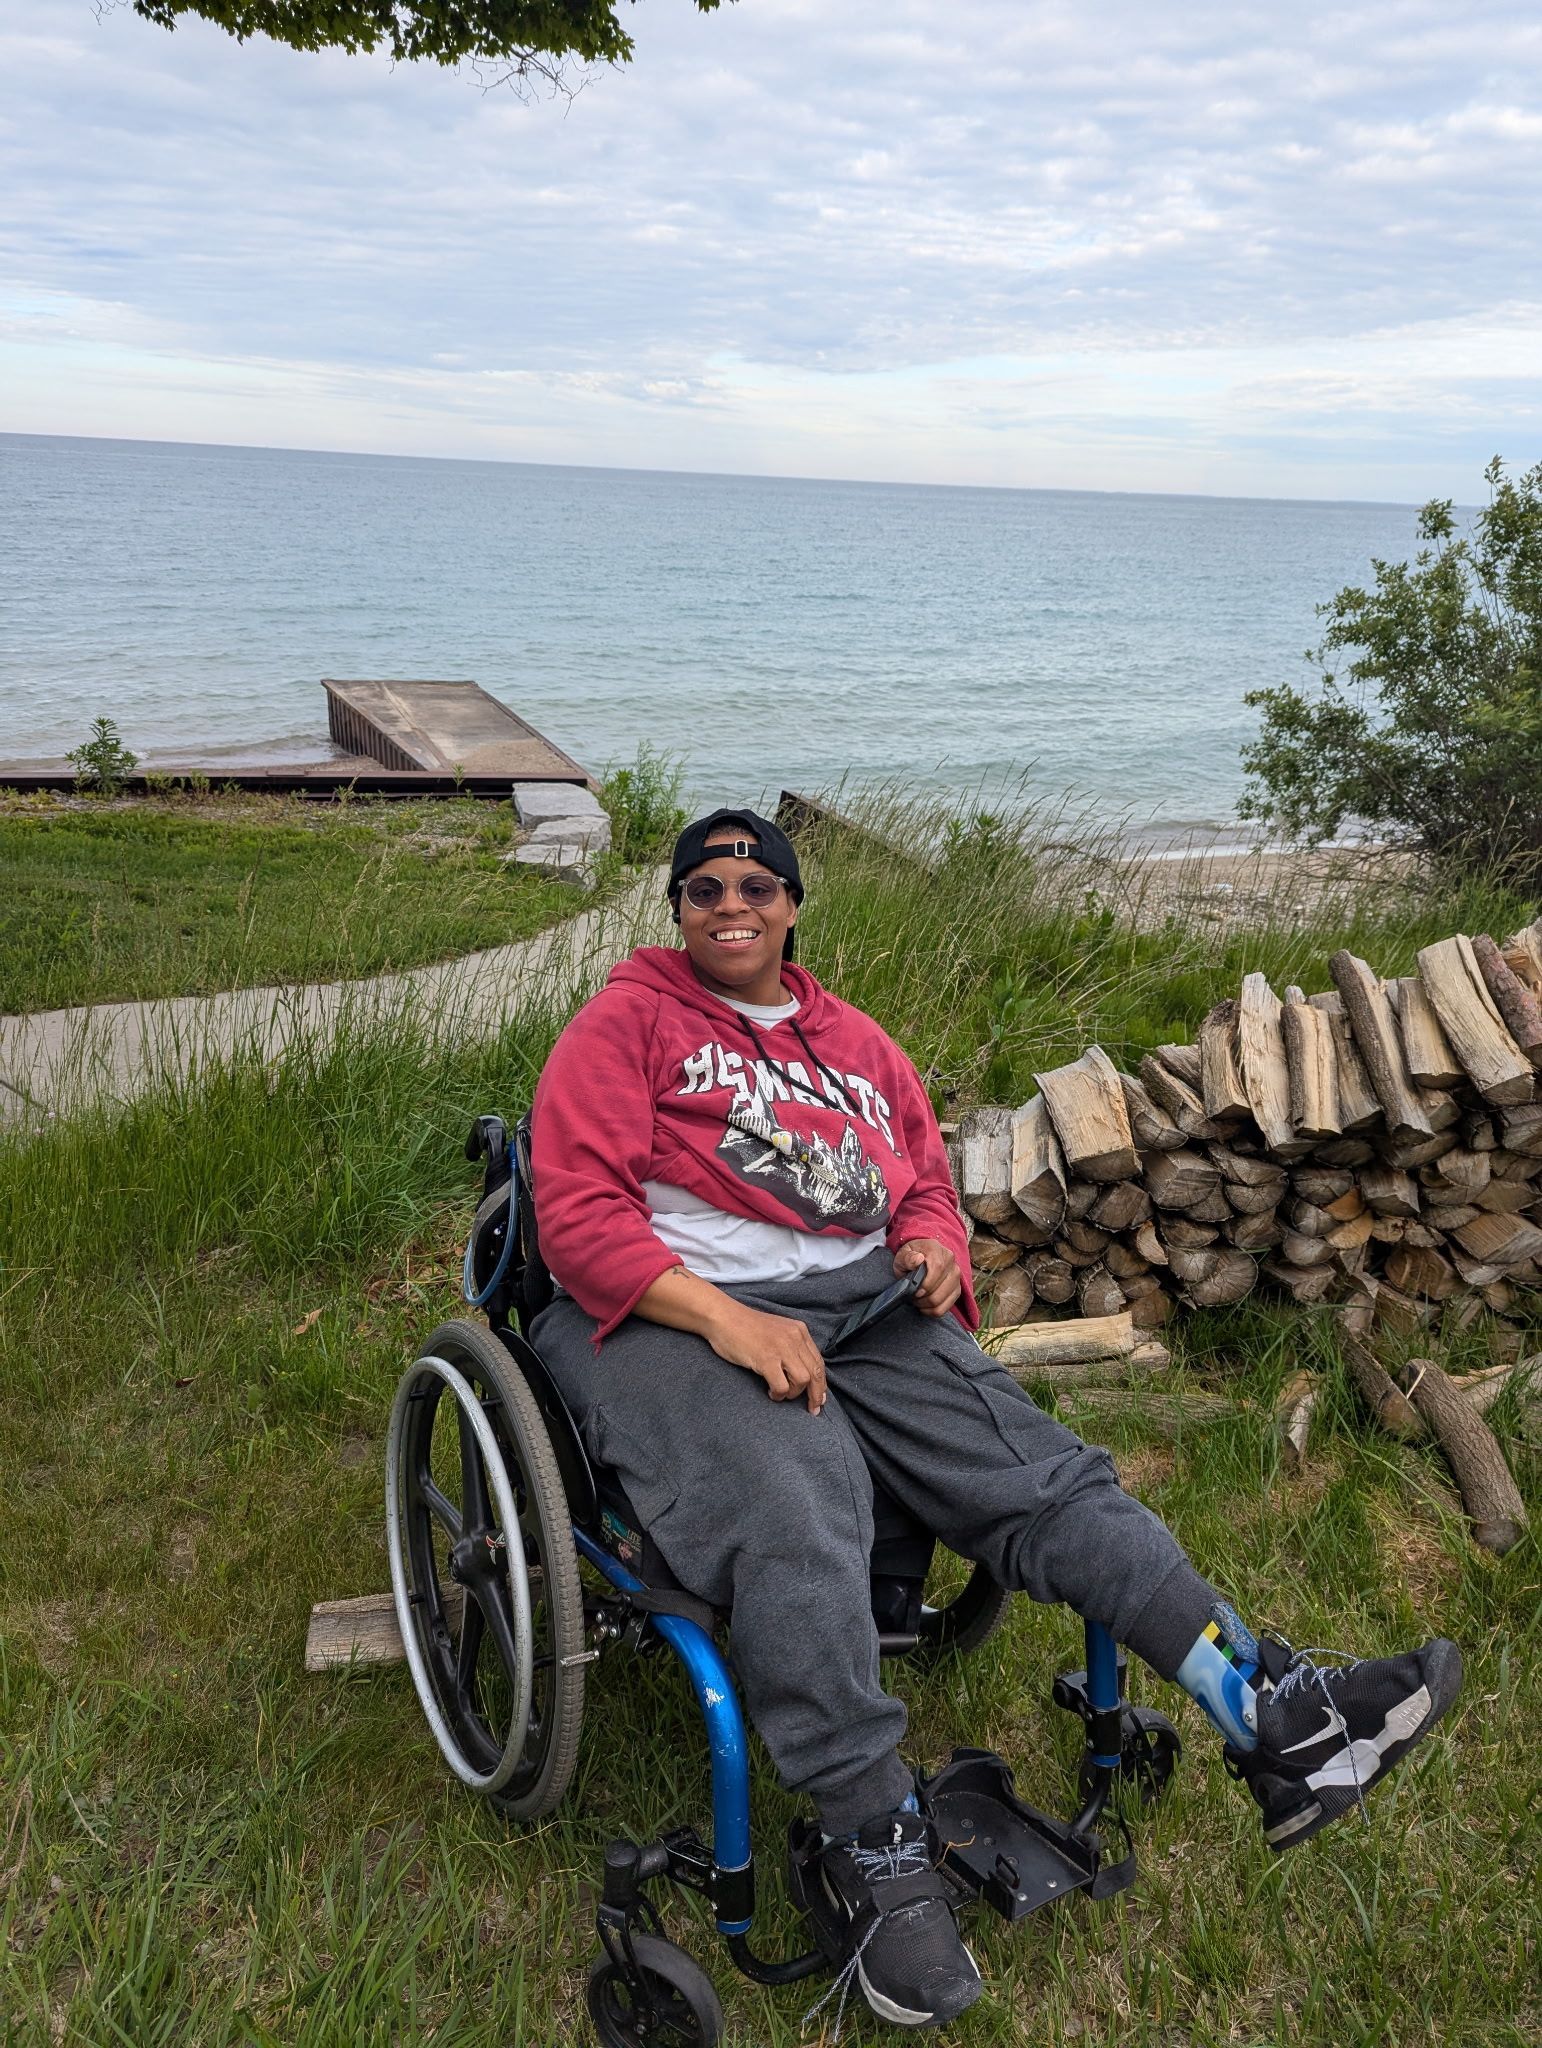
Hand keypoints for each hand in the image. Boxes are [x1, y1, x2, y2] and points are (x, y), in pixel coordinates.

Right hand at [705, 1299, 827, 1412]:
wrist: (722, 1317)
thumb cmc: (745, 1327)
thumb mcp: (777, 1331)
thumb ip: (791, 1346)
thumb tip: (801, 1371)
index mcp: (799, 1331)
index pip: (818, 1361)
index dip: (821, 1383)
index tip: (819, 1397)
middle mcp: (794, 1338)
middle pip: (815, 1373)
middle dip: (816, 1394)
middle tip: (813, 1410)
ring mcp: (781, 1348)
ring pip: (803, 1381)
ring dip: (793, 1393)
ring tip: (780, 1394)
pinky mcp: (766, 1359)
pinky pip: (782, 1386)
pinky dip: (778, 1394)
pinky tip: (770, 1393)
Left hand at [894, 1238, 961, 1317]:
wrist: (921, 1258)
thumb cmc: (910, 1258)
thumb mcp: (902, 1255)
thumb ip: (907, 1258)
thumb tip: (918, 1259)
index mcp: (937, 1250)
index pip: (938, 1268)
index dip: (927, 1284)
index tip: (916, 1292)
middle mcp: (951, 1262)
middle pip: (941, 1287)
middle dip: (924, 1297)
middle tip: (912, 1297)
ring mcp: (956, 1276)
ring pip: (943, 1299)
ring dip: (927, 1304)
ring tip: (917, 1300)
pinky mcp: (957, 1289)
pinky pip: (947, 1307)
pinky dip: (933, 1310)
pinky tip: (925, 1306)